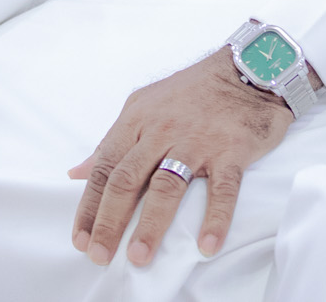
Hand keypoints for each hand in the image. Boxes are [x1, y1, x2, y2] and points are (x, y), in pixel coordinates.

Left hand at [68, 48, 295, 267]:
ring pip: (167, 186)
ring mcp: (197, 141)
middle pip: (127, 180)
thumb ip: (112, 140)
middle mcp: (162, 130)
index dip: (90, 207)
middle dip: (110, 222)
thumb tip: (78, 172)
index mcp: (137, 120)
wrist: (247, 69)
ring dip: (151, 225)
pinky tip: (207, 245)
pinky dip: (215, 219)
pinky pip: (222, 189)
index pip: (105, 168)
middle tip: (100, 255)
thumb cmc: (193, 91)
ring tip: (139, 255)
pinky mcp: (231, 150)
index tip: (81, 238)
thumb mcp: (143, 105)